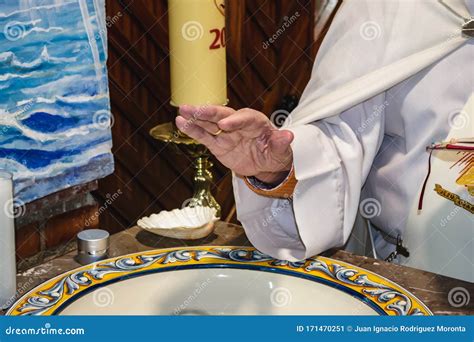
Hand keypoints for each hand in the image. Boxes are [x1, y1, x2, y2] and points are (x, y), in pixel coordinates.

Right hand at [176, 105, 293, 183]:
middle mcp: (239, 124)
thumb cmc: (275, 152)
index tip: (225, 125)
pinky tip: (180, 122)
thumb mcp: (281, 150)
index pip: (246, 118)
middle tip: (196, 110)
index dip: (236, 120)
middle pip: (223, 115)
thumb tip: (288, 135)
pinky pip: (204, 136)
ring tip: (182, 111)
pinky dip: (192, 130)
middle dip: (210, 112)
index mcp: (256, 122)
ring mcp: (226, 133)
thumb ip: (281, 143)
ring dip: (196, 117)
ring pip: (210, 123)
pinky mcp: (217, 143)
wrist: (266, 163)